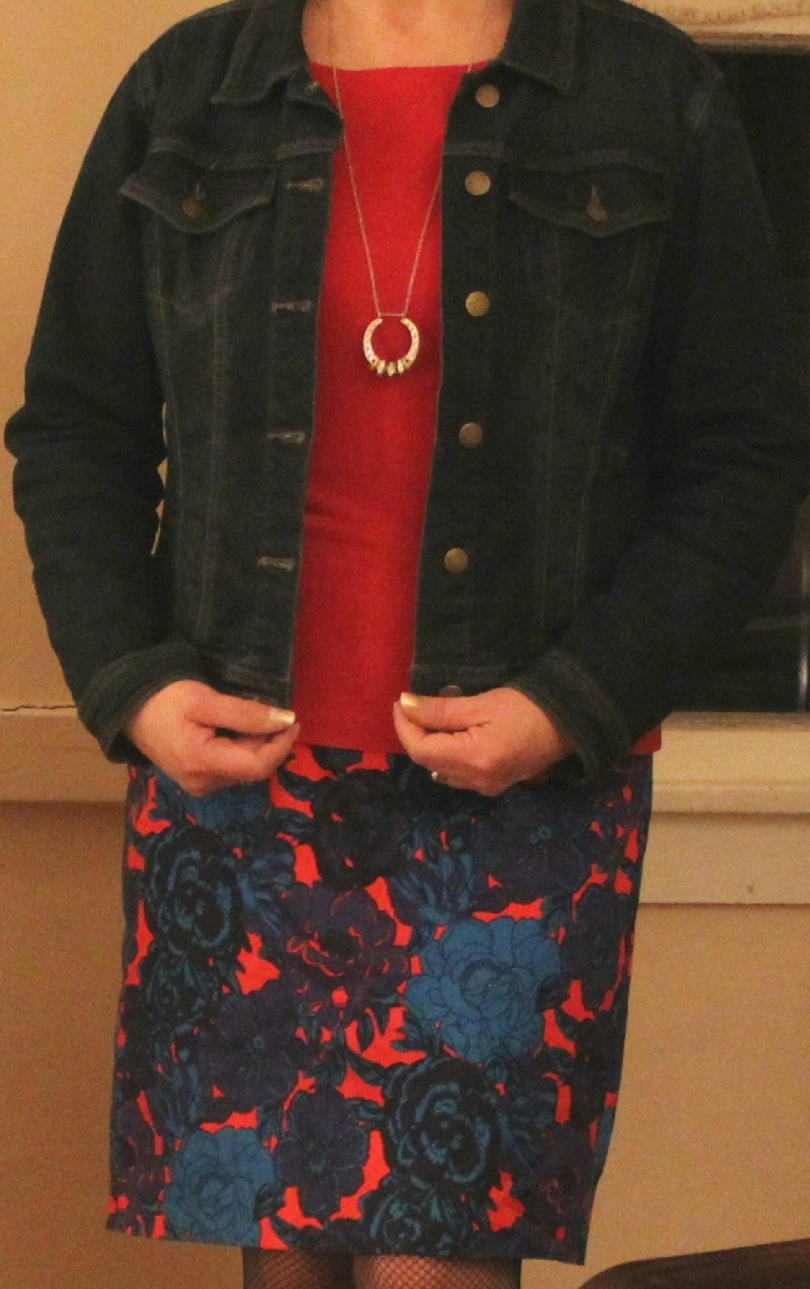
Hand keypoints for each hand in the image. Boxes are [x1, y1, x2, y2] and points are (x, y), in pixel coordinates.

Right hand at [125, 679, 299, 794]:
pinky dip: (242, 750)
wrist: (129, 708)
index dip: (281, 745)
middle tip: (275, 714)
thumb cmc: (165, 699)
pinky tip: (238, 731)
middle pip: (252, 768)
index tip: (293, 720)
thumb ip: (246, 713)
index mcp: (202, 765)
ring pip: (244, 769)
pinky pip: (231, 768)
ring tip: (256, 719)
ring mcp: (199, 785)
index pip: (258, 766)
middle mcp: (203, 783)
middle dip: (269, 743)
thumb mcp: (206, 700)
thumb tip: (286, 720)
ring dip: (257, 746)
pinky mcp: (197, 780)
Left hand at [393, 687, 573, 794]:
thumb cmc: (529, 707)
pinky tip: (450, 736)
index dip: (404, 726)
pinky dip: (446, 755)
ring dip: (429, 746)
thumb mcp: (482, 704)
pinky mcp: (495, 785)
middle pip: (429, 762)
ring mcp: (486, 787)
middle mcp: (477, 781)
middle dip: (415, 734)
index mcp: (474, 761)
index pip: (421, 750)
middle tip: (412, 706)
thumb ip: (441, 709)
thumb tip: (405, 705)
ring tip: (429, 718)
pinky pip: (457, 774)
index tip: (400, 701)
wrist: (571, 723)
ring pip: (441, 770)